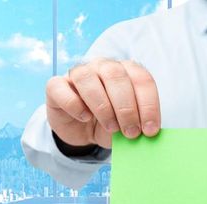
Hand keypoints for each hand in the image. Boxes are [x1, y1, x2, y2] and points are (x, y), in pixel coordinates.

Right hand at [45, 59, 160, 148]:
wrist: (81, 131)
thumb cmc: (108, 123)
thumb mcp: (126, 126)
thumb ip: (137, 125)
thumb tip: (148, 135)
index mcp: (125, 70)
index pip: (141, 79)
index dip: (148, 105)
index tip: (150, 130)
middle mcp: (102, 66)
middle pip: (115, 75)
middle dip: (126, 107)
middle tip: (131, 132)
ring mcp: (78, 73)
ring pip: (88, 78)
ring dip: (103, 106)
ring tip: (111, 127)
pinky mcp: (56, 86)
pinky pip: (61, 88)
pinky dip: (74, 104)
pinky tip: (84, 117)